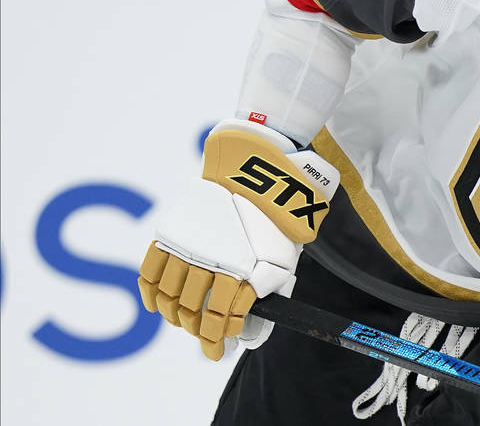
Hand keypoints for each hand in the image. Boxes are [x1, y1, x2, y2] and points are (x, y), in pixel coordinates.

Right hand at [137, 119, 338, 358]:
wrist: (255, 174)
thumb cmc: (276, 219)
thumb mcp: (283, 257)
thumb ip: (268, 290)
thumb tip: (254, 323)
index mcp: (240, 268)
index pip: (220, 317)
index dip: (216, 339)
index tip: (218, 350)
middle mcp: (210, 259)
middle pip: (192, 310)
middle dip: (197, 331)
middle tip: (203, 339)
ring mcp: (187, 245)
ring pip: (170, 295)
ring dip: (175, 316)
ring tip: (184, 322)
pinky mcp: (171, 232)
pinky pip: (151, 270)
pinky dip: (151, 292)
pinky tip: (158, 305)